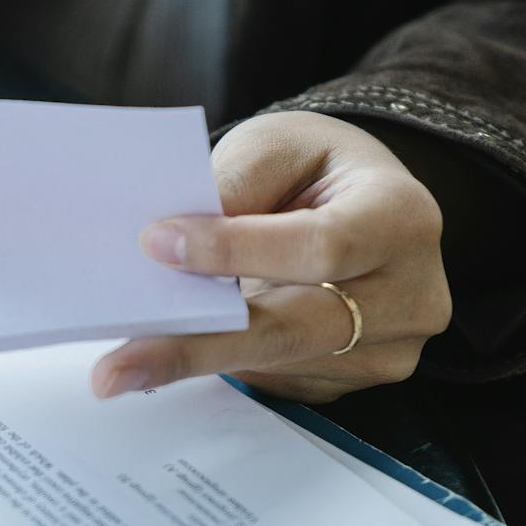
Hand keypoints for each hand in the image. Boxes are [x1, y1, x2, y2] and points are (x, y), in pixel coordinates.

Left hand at [91, 111, 452, 403]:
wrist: (359, 204)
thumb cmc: (315, 169)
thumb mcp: (277, 146)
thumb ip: (233, 186)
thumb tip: (172, 245)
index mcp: (401, 217)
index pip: (320, 245)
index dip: (237, 249)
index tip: (157, 245)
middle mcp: (410, 294)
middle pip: (294, 330)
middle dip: (197, 345)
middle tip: (116, 366)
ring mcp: (388, 349)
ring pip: (275, 362)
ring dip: (196, 355)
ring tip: (123, 358)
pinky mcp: (351, 380)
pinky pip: (274, 378)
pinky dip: (219, 362)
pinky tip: (177, 346)